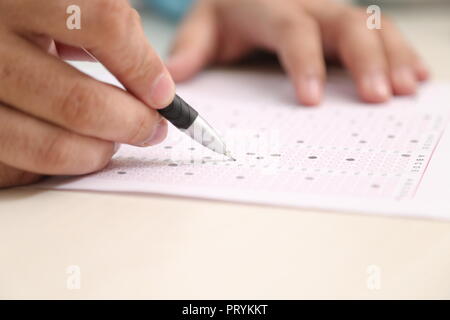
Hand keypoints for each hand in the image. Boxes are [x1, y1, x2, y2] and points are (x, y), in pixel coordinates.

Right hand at [0, 0, 175, 187]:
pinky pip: (21, 170)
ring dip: (98, 152)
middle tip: (151, 128)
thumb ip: (107, 30)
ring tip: (112, 141)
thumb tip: (155, 88)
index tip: (163, 94)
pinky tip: (71, 146)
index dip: (144, 66)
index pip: (106, 25)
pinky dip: (60, 164)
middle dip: (132, 124)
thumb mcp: (64, 2)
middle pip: (80, 104)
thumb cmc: (28, 16)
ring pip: (51, 147)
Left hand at [167, 0, 428, 105]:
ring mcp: (332, 13)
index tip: (312, 100)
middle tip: (378, 97)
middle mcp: (310, 6)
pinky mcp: (345, 22)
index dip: (305, 62)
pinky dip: (400, 54)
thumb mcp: (204, 25)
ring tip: (406, 89)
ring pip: (372, 26)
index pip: (292, 30)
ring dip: (392, 57)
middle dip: (366, 60)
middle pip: (346, 25)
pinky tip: (416, 76)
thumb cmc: (227, 11)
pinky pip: (381, 33)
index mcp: (271, 7)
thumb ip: (191, 48)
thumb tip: (172, 76)